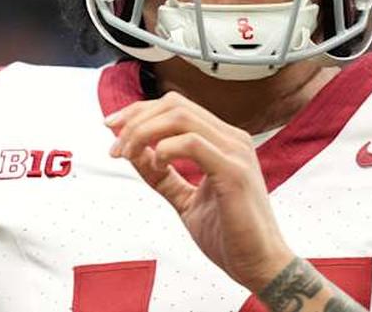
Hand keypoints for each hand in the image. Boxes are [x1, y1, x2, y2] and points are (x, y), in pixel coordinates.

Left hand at [105, 92, 294, 293]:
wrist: (260, 266)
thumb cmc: (230, 236)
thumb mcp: (184, 200)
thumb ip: (162, 176)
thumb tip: (133, 152)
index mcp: (223, 141)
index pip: (176, 107)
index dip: (139, 112)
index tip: (112, 128)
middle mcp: (231, 139)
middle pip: (174, 104)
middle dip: (136, 119)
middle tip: (115, 145)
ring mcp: (235, 152)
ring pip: (180, 116)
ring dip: (143, 132)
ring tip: (127, 154)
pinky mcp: (234, 171)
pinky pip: (192, 143)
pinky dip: (165, 149)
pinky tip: (157, 164)